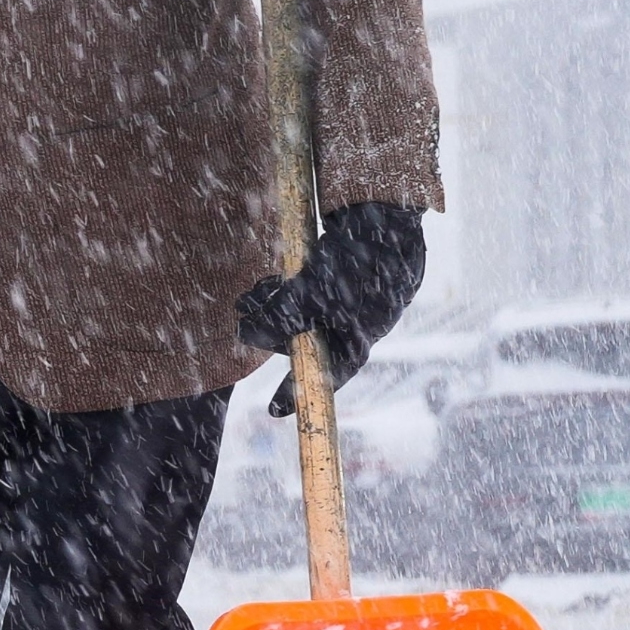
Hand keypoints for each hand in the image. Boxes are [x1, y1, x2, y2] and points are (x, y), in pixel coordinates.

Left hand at [239, 199, 426, 397]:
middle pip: (301, 340)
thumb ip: (285, 311)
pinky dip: (279, 291)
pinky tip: (264, 284)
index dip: (298, 393)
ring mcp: (343, 302)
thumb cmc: (357, 259)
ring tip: (249, 296)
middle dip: (269, 331)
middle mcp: (350, 325)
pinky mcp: (331, 279)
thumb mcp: (319, 290)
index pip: (328, 376)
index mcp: (359, 338)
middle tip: (244, 317)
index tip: (272, 413)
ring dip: (268, 307)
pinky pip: (299, 294)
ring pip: (295, 315)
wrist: (385, 216)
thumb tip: (250, 331)